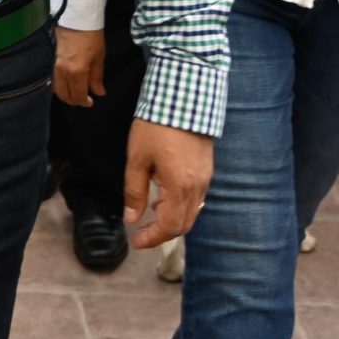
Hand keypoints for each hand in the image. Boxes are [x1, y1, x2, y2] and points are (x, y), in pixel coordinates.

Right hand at [53, 27, 106, 106]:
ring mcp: (56, 66)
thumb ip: (97, 78)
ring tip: (77, 93)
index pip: (78, 95)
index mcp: (76, 72)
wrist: (78, 18)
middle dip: (74, 101)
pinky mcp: (54, 60)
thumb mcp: (99, 58)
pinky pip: (55, 79)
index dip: (84, 102)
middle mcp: (63, 72)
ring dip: (66, 94)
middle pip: (65, 95)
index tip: (91, 102)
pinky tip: (69, 83)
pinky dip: (61, 86)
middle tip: (84, 100)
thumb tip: (99, 91)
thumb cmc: (91, 35)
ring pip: (58, 88)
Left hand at [123, 122, 213, 249]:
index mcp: (180, 187)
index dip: (152, 238)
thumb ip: (134, 191)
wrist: (184, 98)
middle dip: (162, 233)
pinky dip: (180, 204)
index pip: (170, 226)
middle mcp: (197, 187)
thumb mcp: (137, 159)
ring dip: (172, 218)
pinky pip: (196, 197)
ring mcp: (205, 178)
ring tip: (150, 212)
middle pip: (184, 224)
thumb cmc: (156, 127)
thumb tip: (131, 218)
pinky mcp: (207, 169)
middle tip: (141, 233)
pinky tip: (164, 195)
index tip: (135, 241)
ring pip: (192, 211)